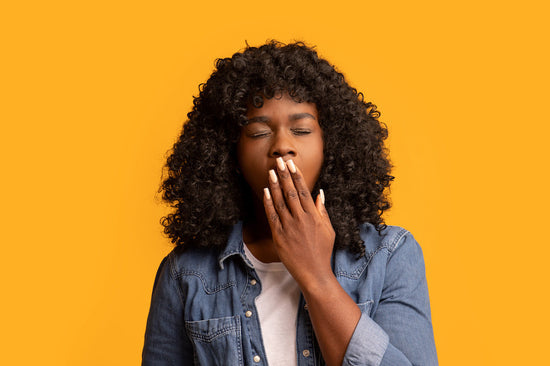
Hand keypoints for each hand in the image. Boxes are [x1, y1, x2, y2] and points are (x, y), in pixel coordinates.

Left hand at [263, 157, 335, 287]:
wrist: (314, 273)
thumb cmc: (323, 252)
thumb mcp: (328, 230)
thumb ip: (322, 211)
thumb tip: (319, 193)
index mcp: (313, 216)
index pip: (303, 190)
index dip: (296, 176)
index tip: (292, 164)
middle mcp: (301, 219)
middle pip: (290, 192)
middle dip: (284, 175)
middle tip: (279, 161)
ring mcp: (289, 227)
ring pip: (280, 201)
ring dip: (275, 185)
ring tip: (271, 171)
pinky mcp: (279, 236)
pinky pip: (272, 216)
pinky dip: (268, 202)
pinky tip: (266, 191)